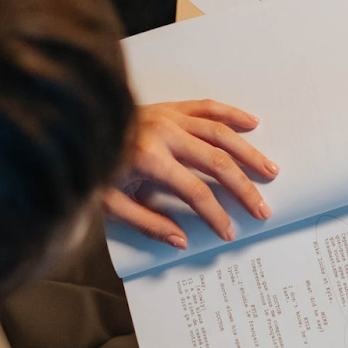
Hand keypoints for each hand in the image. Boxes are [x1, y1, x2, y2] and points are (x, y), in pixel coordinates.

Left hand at [104, 100, 278, 247]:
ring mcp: (170, 117)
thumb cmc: (93, 166)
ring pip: (220, 133)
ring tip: (270, 169)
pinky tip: (252, 123)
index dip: (215, 214)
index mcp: (148, 159)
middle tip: (261, 208)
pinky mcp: (171, 107)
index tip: (229, 232)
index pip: (194, 191)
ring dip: (248, 153)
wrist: (77, 125)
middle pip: (216, 162)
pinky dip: (232, 114)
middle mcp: (164, 134)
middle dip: (243, 188)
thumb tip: (181, 240)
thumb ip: (147, 222)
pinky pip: (208, 107)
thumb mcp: (110, 203)